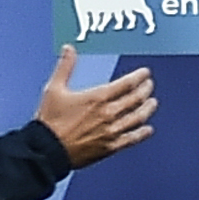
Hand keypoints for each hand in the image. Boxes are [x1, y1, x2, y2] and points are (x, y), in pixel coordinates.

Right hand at [32, 45, 152, 161]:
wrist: (46, 150)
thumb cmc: (50, 122)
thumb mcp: (54, 89)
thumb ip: (65, 66)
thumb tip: (68, 49)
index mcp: (98, 97)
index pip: (127, 83)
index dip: (139, 77)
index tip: (145, 73)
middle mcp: (109, 113)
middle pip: (136, 99)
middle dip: (146, 90)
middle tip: (149, 85)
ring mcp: (111, 131)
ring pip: (138, 117)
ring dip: (147, 109)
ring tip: (152, 103)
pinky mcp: (110, 147)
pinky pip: (132, 138)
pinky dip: (142, 133)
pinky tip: (147, 129)